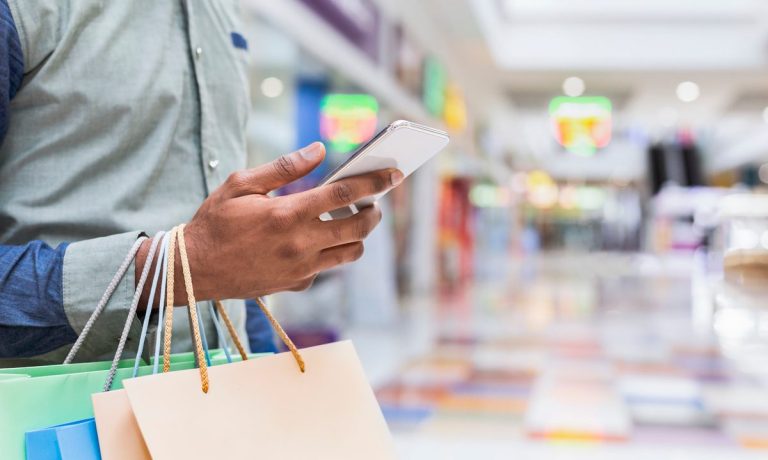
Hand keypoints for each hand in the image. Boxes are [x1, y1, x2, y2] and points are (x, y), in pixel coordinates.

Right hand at [137, 142, 402, 304]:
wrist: (194, 270)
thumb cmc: (214, 222)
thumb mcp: (241, 184)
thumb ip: (283, 167)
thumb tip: (317, 149)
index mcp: (288, 213)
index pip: (344, 194)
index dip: (374, 183)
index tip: (393, 175)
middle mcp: (300, 244)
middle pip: (358, 227)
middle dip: (374, 212)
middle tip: (372, 203)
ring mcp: (301, 268)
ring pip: (350, 253)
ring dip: (358, 236)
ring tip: (349, 220)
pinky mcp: (297, 283)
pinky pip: (326, 268)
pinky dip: (330, 253)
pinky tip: (316, 240)